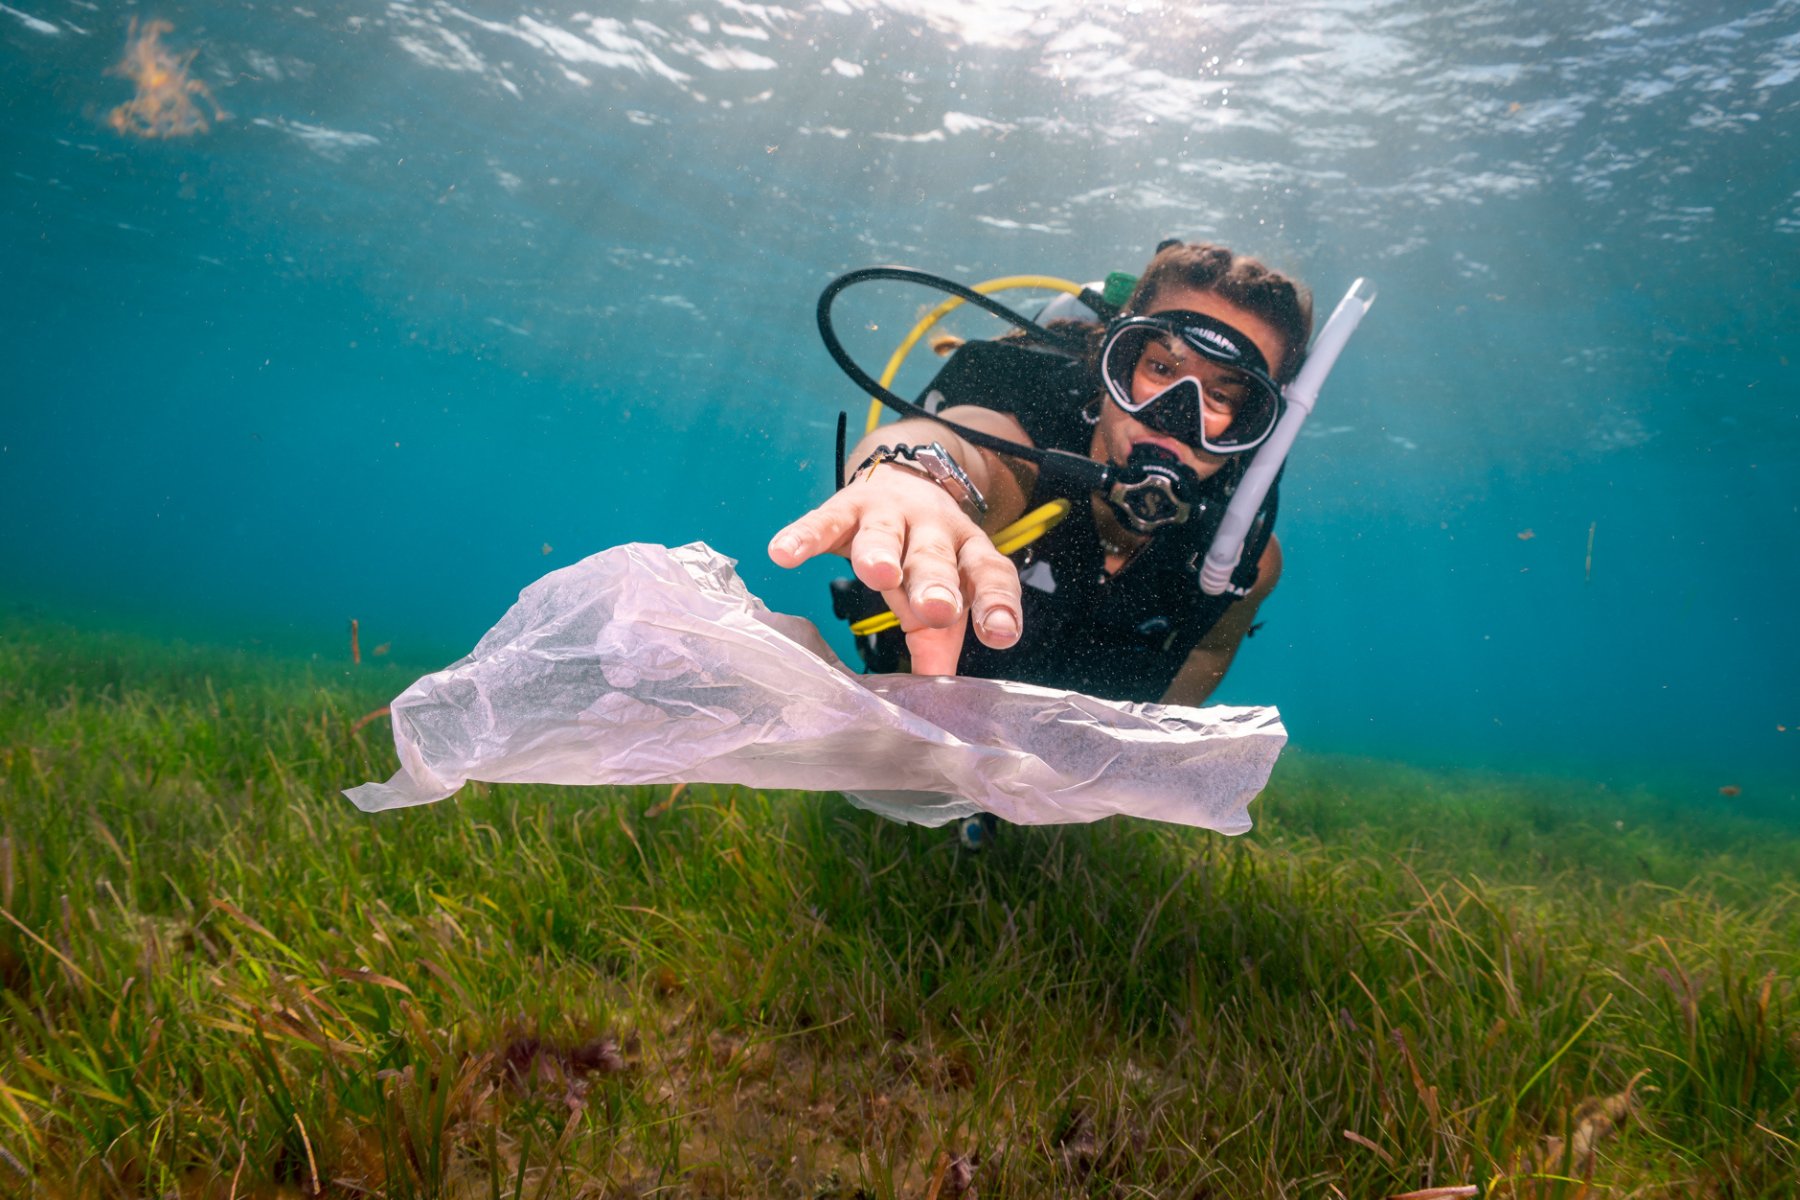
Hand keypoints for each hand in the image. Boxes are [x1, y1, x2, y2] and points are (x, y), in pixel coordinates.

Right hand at [768, 464, 1022, 674]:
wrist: (906, 477)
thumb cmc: (924, 554)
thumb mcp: (942, 593)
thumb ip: (939, 643)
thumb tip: (936, 702)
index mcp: (967, 552)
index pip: (989, 575)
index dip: (996, 603)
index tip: (1000, 634)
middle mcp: (933, 530)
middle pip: (934, 557)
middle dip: (934, 583)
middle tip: (936, 609)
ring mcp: (890, 515)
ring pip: (885, 534)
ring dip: (880, 553)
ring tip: (876, 573)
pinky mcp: (846, 507)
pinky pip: (824, 521)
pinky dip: (804, 536)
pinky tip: (784, 553)